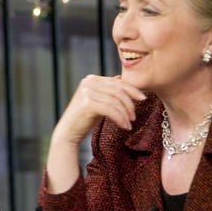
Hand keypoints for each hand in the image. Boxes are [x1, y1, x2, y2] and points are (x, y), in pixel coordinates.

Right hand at [46, 75, 145, 192]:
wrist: (68, 132)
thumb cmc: (85, 118)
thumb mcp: (98, 101)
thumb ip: (108, 90)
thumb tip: (122, 79)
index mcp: (91, 79)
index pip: (117, 82)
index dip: (132, 90)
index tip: (143, 99)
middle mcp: (88, 82)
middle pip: (118, 90)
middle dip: (130, 103)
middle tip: (134, 117)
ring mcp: (86, 91)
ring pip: (115, 101)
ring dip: (125, 114)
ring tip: (129, 124)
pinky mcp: (87, 103)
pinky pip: (111, 110)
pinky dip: (120, 119)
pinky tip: (125, 127)